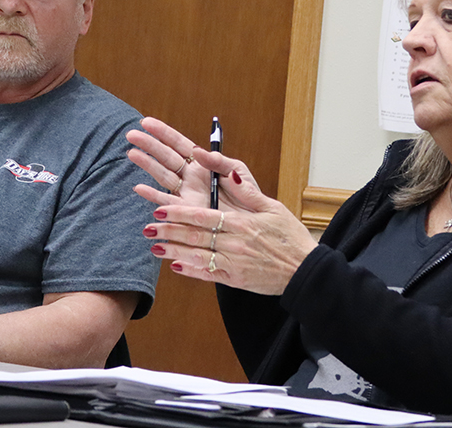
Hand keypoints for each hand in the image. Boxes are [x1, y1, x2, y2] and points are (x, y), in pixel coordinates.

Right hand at [127, 117, 253, 210]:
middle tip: (131, 134)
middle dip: (149, 145)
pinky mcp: (186, 212)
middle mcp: (191, 177)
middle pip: (166, 157)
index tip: (146, 122)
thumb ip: (219, 161)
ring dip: (147, 164)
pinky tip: (139, 188)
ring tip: (131, 153)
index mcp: (203, 163)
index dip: (163, 133)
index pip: (179, 143)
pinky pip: (167, 202)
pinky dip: (153, 195)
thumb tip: (198, 151)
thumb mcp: (237, 172)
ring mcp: (187, 193)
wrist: (253, 222)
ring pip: (163, 176)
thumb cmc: (248, 195)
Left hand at [129, 120, 317, 294]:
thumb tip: (228, 172)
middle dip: (168, 232)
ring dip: (173, 251)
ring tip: (154, 246)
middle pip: (194, 236)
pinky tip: (175, 266)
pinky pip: (208, 274)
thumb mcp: (273, 208)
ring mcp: (233, 263)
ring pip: (196, 256)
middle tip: (147, 228)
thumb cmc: (290, 237)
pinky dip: (190, 271)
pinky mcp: (235, 280)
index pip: (202, 217)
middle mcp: (234, 243)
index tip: (159, 209)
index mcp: (242, 223)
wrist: (305, 271)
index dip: (178, 213)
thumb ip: (247, 192)